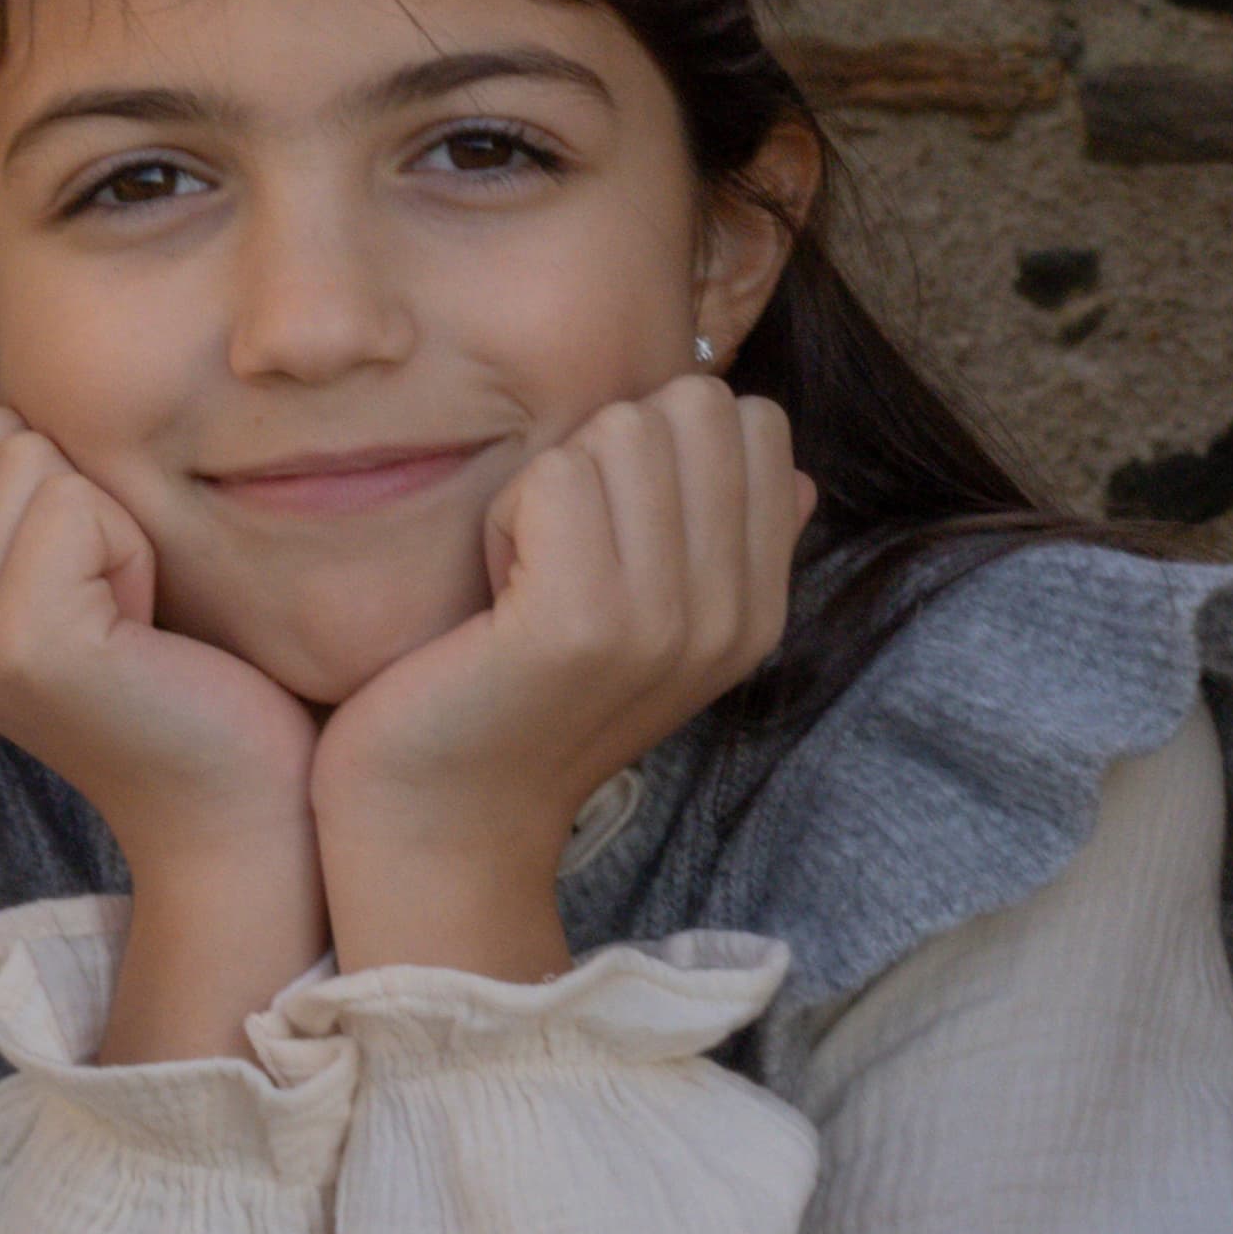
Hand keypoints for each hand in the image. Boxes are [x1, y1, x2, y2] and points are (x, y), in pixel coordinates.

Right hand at [0, 411, 323, 1060]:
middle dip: (83, 497)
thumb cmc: (181, 692)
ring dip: (110, 524)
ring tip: (131, 618)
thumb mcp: (74, 596)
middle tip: (120, 605)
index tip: (100, 591)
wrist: (236, 812)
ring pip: (32, 461)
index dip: (64, 489)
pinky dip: (131, 550)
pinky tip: (143, 630)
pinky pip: (73, 507)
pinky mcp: (22, 641)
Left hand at [309, 375, 814, 980]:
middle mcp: (727, 615)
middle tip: (555, 549)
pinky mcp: (580, 624)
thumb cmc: (513, 703)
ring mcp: (662, 621)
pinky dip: (504, 514)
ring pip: (622, 431)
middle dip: (607, 449)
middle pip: (694, 407)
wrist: (442, 826)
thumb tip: (791, 472)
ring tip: (522, 575)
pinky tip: (493, 591)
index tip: (605, 531)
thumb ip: (717, 544)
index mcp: (754, 608)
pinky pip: (555, 476)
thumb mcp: (643, 626)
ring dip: (548, 483)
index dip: (660, 440)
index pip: (753, 422)